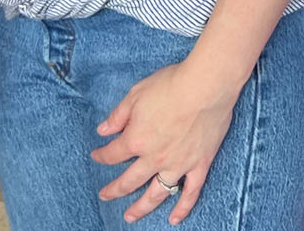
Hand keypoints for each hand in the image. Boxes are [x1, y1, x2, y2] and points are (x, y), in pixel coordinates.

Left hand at [93, 60, 241, 224]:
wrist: (206, 86)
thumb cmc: (171, 85)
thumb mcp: (136, 94)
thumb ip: (118, 116)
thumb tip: (102, 130)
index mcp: (136, 140)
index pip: (112, 154)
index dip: (101, 155)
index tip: (97, 155)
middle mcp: (154, 158)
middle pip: (129, 181)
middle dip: (114, 190)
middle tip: (105, 195)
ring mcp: (178, 165)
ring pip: (156, 194)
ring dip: (141, 208)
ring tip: (130, 217)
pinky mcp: (199, 165)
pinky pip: (190, 192)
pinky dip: (183, 208)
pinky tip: (174, 219)